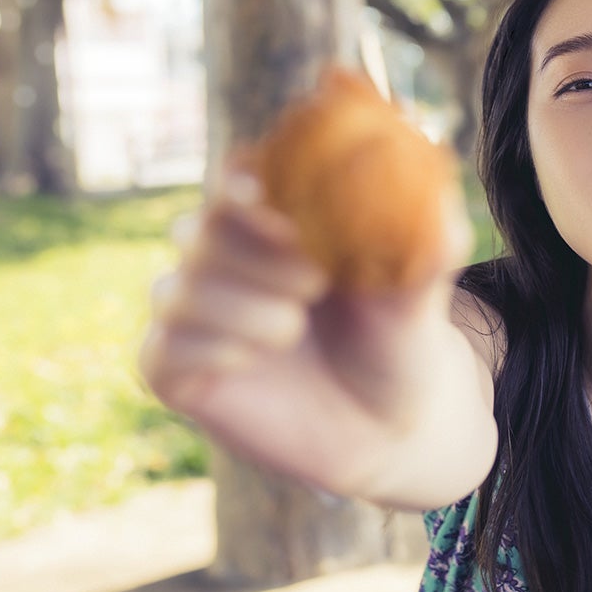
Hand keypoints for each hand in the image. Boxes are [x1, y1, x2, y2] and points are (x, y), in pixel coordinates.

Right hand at [136, 156, 470, 491]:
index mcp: (274, 221)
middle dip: (255, 252)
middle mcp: (224, 260)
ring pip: (177, 290)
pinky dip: (207, 349)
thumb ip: (424, 231)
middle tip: (315, 280)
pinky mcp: (174, 372)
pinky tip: (250, 360)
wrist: (387, 427)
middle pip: (202, 229)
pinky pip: (162, 349)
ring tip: (292, 327)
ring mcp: (194, 316)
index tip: (261, 190)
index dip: (243, 180)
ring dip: (238, 307)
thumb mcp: (420, 287)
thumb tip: (430, 165)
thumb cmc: (397, 340)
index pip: (237, 177)